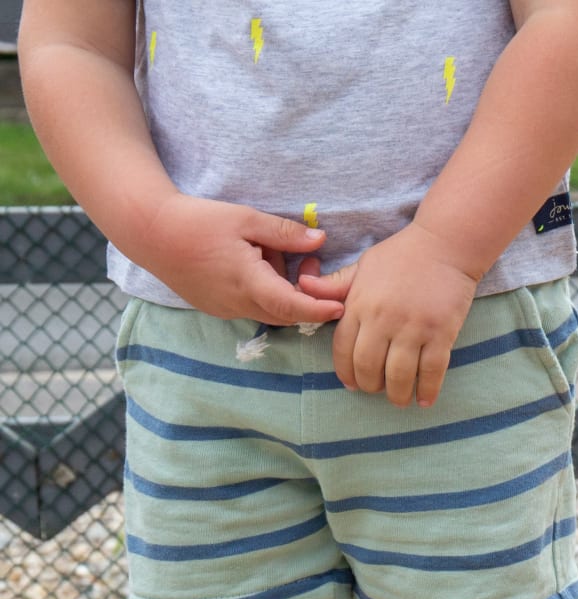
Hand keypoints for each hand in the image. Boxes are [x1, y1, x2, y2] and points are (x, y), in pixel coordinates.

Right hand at [134, 195, 344, 326]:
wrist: (149, 231)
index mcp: (248, 282)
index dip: (319, 310)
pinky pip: (250, 307)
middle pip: (286, 313)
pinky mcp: (215, 307)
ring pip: (268, 310)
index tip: (341, 308)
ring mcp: (224, 309)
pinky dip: (261, 291)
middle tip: (308, 262)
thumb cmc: (198, 220)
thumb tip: (320, 240)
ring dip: (281, 290)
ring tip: (269, 253)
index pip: (293, 307)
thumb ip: (285, 233)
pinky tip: (251, 262)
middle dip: (304, 294)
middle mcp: (238, 303)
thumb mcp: (245, 219)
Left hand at [299, 223, 479, 407]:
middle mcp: (383, 320)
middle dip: (370, 386)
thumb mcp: (363, 266)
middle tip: (376, 390)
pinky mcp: (441, 334)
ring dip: (397, 394)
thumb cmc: (402, 255)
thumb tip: (303, 287)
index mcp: (360, 304)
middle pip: (368, 367)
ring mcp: (414, 328)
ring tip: (399, 399)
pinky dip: (428, 390)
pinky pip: (432, 371)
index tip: (351, 383)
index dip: (345, 371)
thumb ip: (335, 285)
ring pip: (399, 375)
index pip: (343, 348)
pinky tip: (425, 401)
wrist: (445, 245)